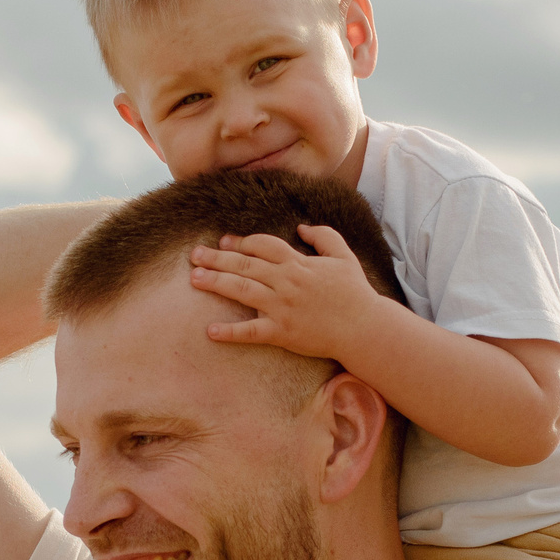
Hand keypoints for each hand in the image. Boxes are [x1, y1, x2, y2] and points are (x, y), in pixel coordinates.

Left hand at [188, 227, 387, 359]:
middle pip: (245, 264)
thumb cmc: (355, 293)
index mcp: (298, 263)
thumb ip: (324, 236)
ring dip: (216, 283)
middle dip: (217, 257)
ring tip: (194, 279)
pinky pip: (251, 332)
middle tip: (194, 255)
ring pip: (241, 291)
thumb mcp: (344, 256)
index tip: (224, 241)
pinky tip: (211, 331)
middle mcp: (286, 282)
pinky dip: (230, 332)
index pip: (263, 246)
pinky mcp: (282, 332)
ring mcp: (282, 307)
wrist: (365, 327)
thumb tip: (301, 227)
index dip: (241, 241)